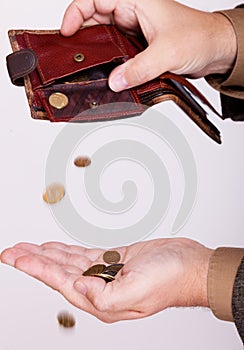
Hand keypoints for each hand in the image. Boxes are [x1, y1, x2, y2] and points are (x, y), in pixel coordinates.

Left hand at [1, 238, 212, 322]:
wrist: (191, 265)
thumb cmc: (171, 279)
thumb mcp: (138, 291)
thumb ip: (104, 297)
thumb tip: (77, 288)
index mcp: (104, 301)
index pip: (60, 282)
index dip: (37, 268)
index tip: (17, 257)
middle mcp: (101, 289)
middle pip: (59, 273)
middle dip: (34, 261)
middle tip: (13, 252)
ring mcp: (107, 274)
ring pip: (69, 263)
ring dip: (47, 254)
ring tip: (27, 248)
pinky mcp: (115, 260)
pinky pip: (84, 255)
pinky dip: (67, 251)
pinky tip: (55, 248)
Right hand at [61, 0, 236, 91]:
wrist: (214, 50)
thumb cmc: (199, 36)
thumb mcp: (167, 52)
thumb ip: (140, 68)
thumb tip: (115, 81)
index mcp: (136, 0)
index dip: (76, 13)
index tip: (68, 32)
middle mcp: (132, 13)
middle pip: (94, 19)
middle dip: (81, 35)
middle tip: (73, 54)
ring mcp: (133, 31)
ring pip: (104, 37)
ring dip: (95, 51)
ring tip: (85, 66)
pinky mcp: (137, 47)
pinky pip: (116, 52)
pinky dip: (108, 63)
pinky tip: (105, 73)